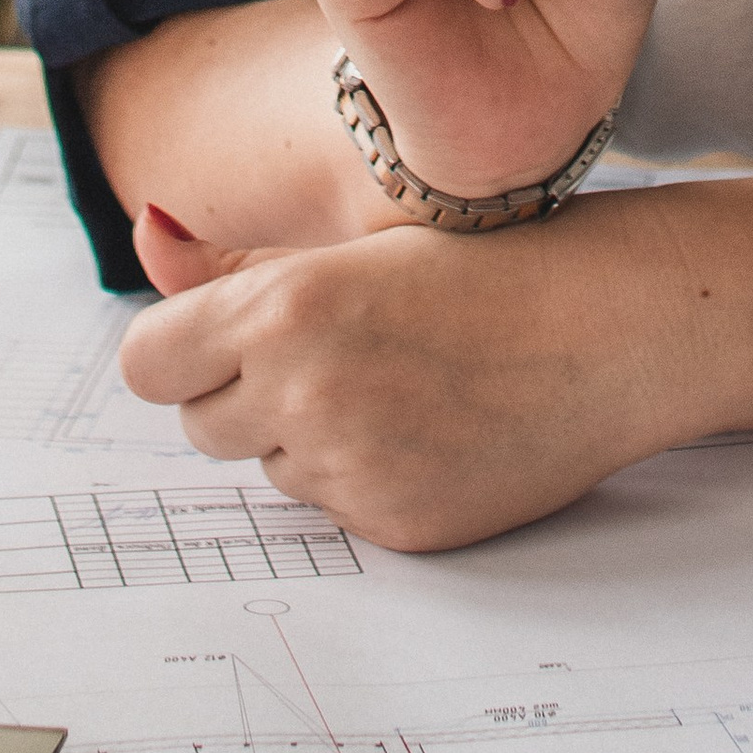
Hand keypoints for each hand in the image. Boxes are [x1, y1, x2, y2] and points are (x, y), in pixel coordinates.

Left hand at [119, 199, 687, 550]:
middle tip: (336, 348)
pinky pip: (336, 507)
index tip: (224, 336)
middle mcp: (304, 395)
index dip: (179, 351)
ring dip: (306, 433)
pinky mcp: (393, 526)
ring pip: (271, 466)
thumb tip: (144, 226)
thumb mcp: (353, 244)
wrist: (608, 327)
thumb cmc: (485, 263)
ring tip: (398, 380)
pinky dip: (367, 474)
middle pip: (200, 424)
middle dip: (245, 392)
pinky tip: (432, 426)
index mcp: (284, 308)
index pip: (146, 365)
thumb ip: (232, 260)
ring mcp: (350, 471)